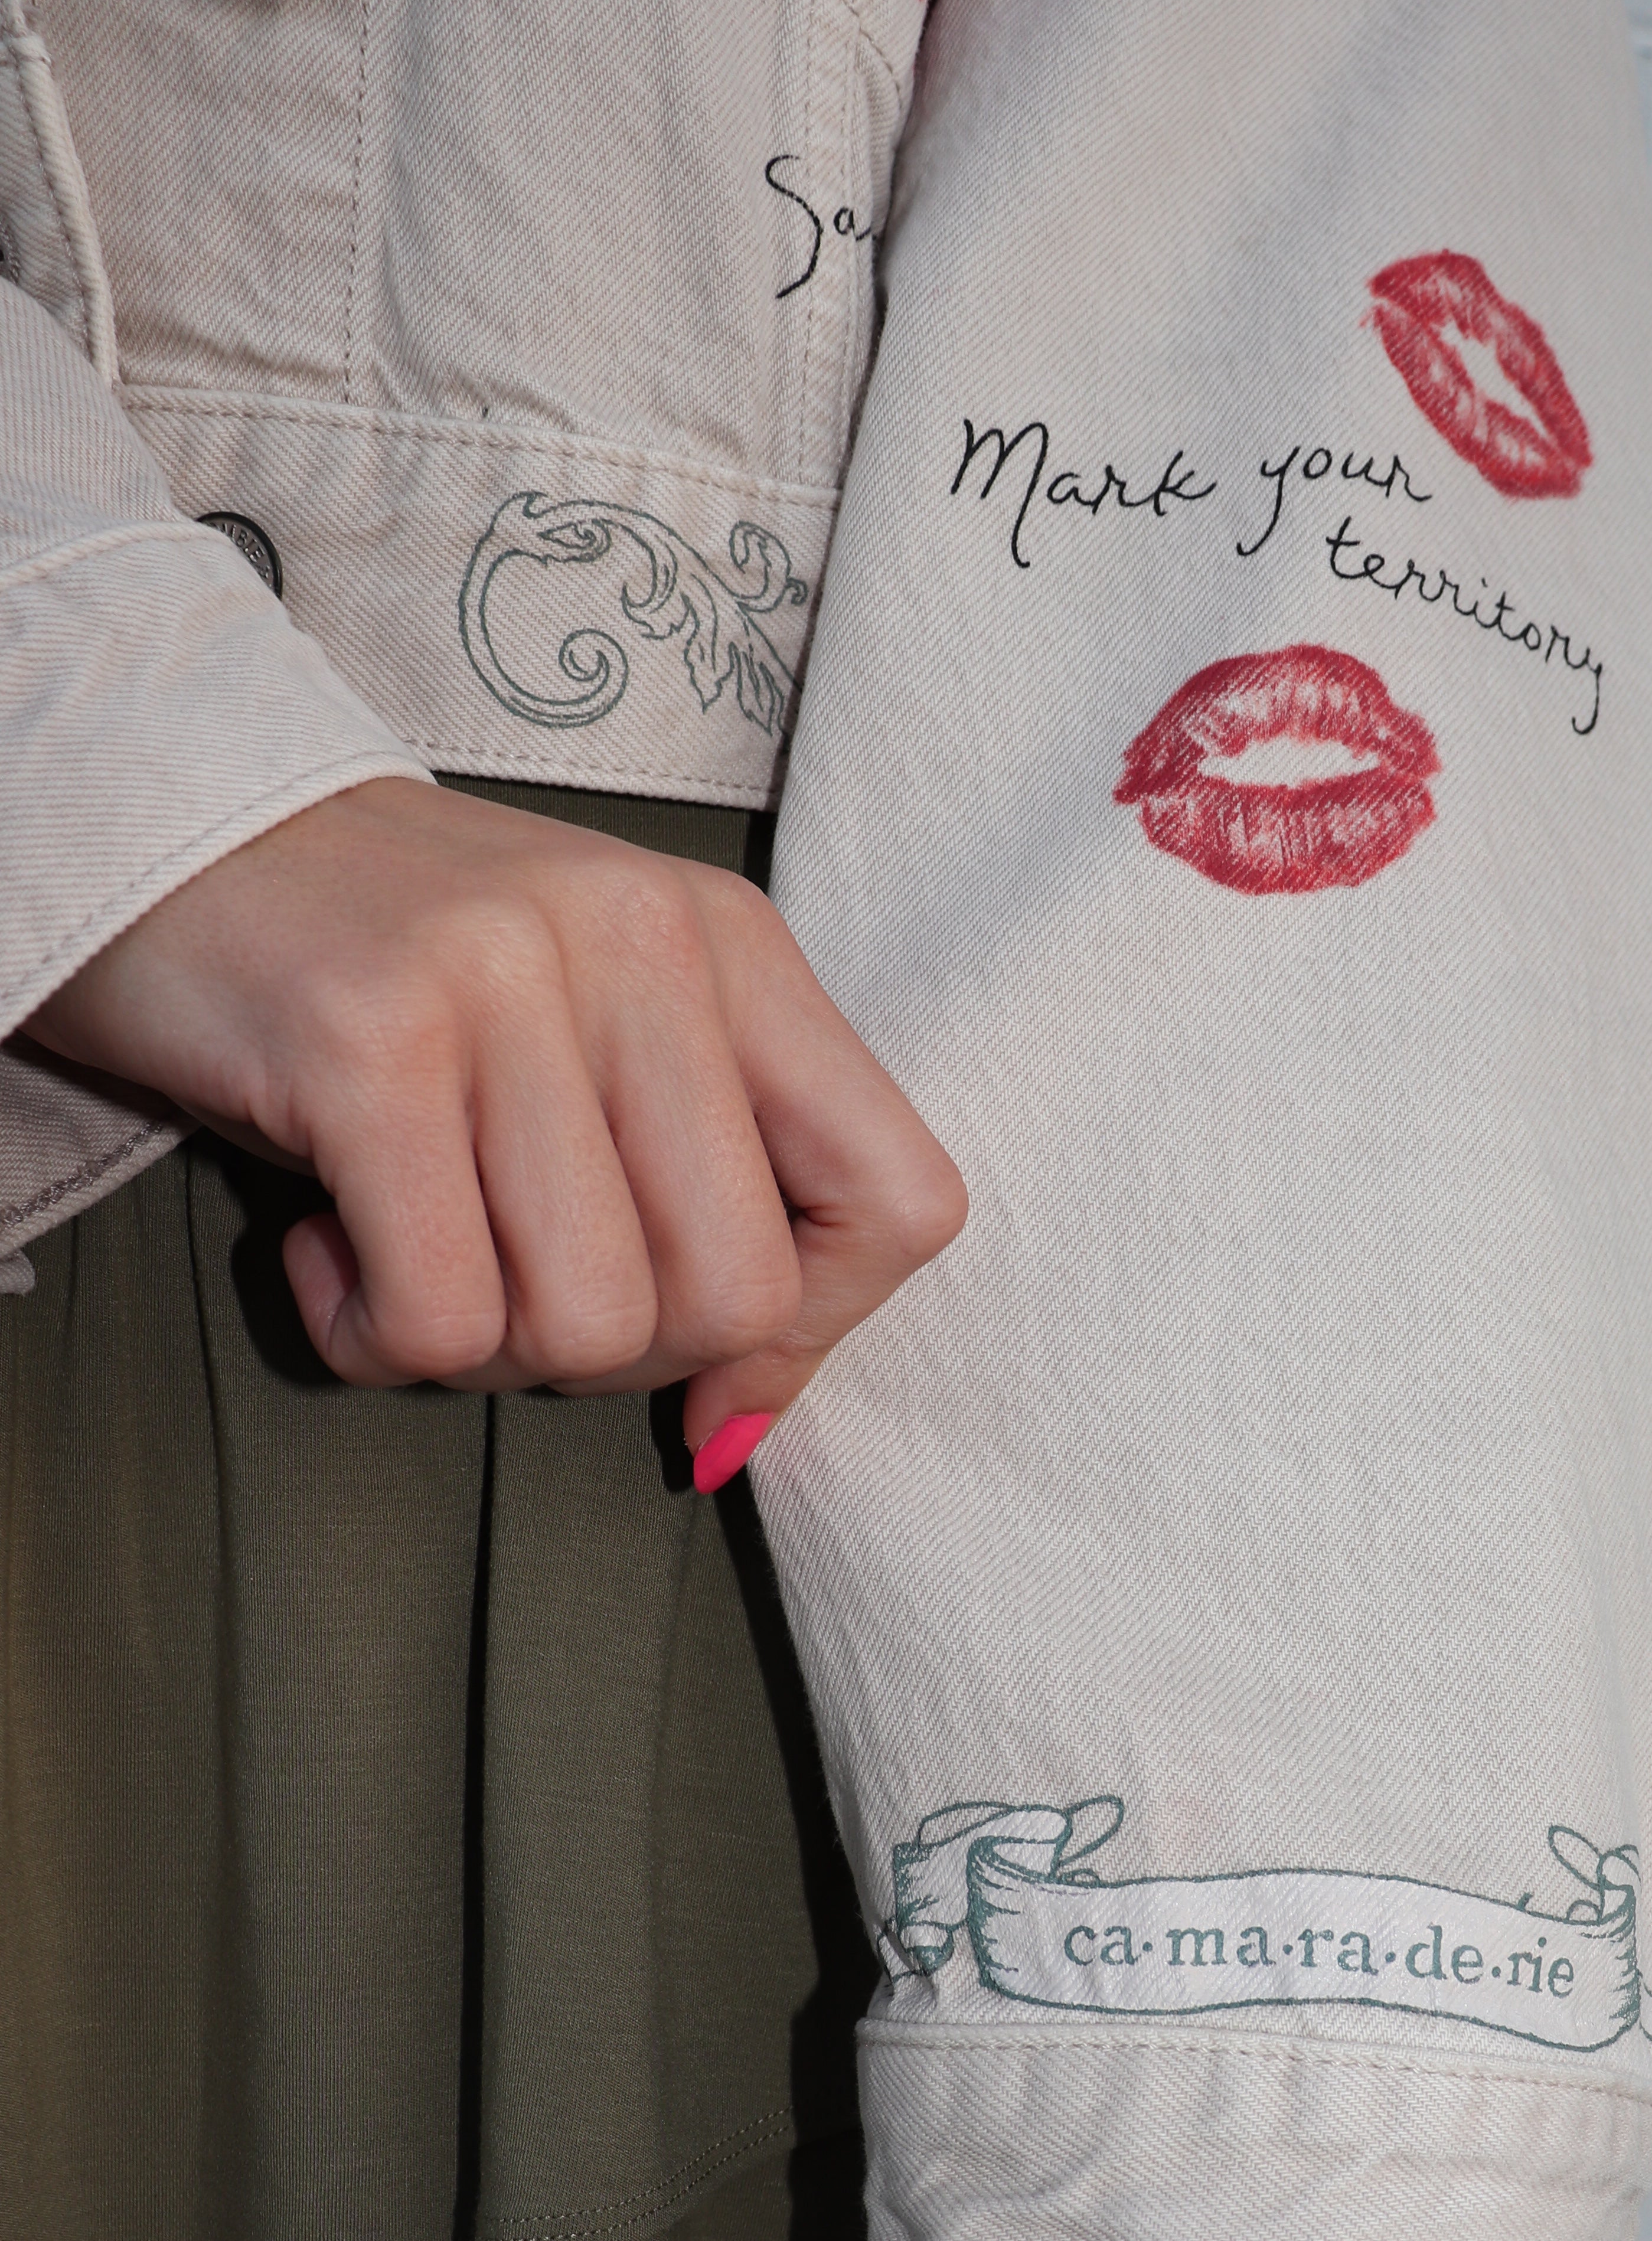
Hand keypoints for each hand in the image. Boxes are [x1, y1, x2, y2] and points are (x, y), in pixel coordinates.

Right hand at [26, 779, 964, 1469]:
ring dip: (485, 1348)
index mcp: (730, 944)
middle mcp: (641, 943)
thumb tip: (746, 1423)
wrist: (159, 818)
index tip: (714, 1367)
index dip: (819, 1330)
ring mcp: (506, 985)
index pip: (903, 1200)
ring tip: (409, 1250)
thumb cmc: (391, 965)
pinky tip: (322, 1249)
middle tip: (509, 1285)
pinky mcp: (366, 1046)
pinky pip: (438, 1315)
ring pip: (588, 1323)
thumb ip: (703, 1194)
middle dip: (620, 1356)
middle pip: (735, 1294)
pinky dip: (373, 1337)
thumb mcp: (592, 1034)